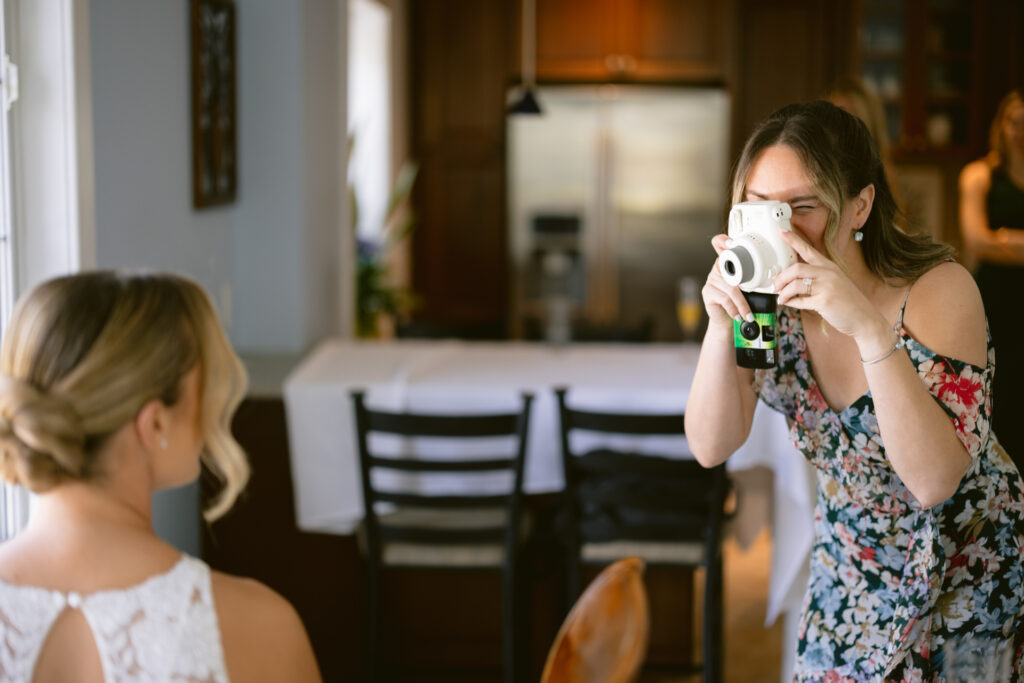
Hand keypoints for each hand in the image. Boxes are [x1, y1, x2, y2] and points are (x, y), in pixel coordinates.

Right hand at [702, 234, 752, 330]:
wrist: (726, 320)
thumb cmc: (738, 302)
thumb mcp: (747, 287)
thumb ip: (751, 278)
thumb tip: (771, 275)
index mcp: (727, 262)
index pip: (719, 245)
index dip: (722, 241)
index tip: (730, 242)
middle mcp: (717, 269)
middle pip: (732, 272)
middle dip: (744, 285)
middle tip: (752, 294)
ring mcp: (711, 280)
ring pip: (731, 289)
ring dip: (742, 304)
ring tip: (748, 314)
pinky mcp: (707, 292)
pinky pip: (725, 299)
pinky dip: (734, 309)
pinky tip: (738, 315)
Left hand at [772, 230, 890, 347]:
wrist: (864, 318)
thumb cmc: (847, 302)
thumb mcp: (835, 282)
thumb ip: (817, 277)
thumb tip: (792, 279)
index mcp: (830, 266)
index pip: (809, 250)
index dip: (794, 240)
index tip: (782, 232)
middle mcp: (829, 273)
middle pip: (796, 268)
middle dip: (781, 277)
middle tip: (775, 285)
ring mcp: (827, 287)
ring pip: (796, 284)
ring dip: (784, 292)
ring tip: (781, 298)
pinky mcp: (824, 301)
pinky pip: (800, 301)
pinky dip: (791, 303)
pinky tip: (790, 303)